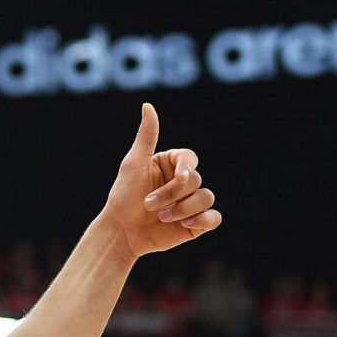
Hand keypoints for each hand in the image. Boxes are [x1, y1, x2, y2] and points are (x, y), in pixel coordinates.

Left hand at [100, 103, 220, 258]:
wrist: (121, 231)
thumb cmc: (124, 196)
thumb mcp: (133, 164)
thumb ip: (146, 136)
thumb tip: (147, 105)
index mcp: (171, 164)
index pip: (189, 159)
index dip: (186, 167)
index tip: (178, 177)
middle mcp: (184, 181)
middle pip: (195, 180)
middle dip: (171, 194)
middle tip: (149, 204)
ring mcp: (191, 202)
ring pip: (206, 198)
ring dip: (183, 209)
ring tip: (162, 217)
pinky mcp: (196, 223)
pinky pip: (214, 218)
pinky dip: (204, 220)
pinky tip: (185, 224)